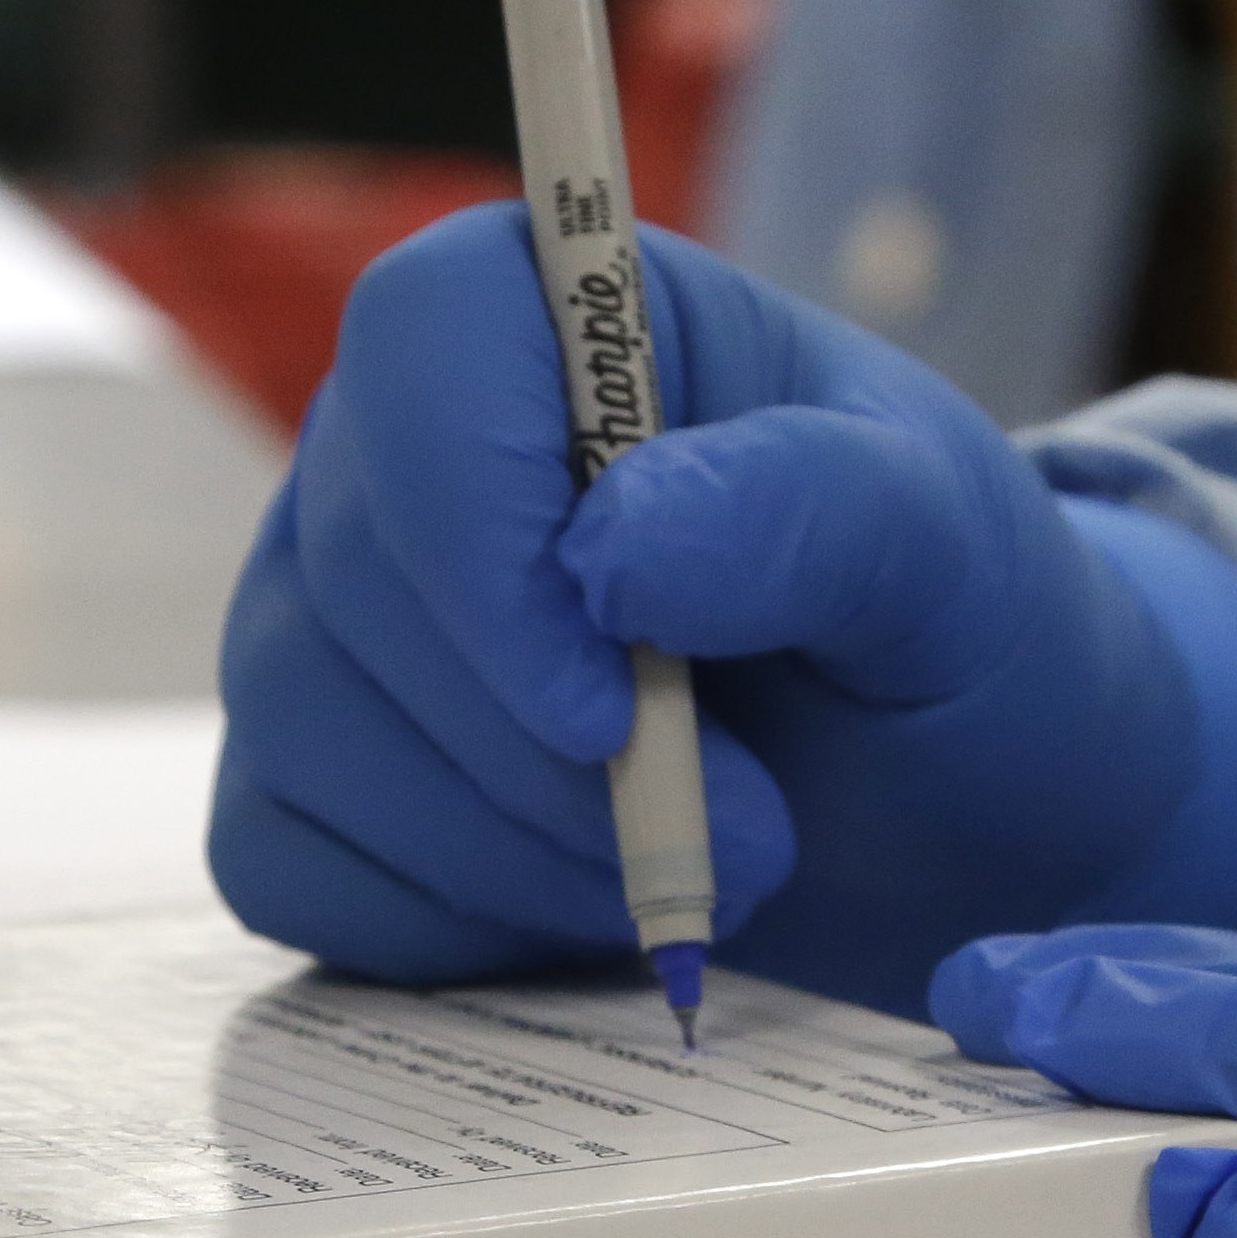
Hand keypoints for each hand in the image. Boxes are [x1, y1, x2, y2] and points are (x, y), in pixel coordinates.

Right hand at [209, 210, 1236, 1017]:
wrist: (948, 799)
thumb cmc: (948, 629)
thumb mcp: (948, 551)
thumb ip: (809, 510)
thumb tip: (615, 547)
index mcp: (561, 315)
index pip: (423, 341)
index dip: (481, 525)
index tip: (609, 697)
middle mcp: (410, 446)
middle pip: (357, 572)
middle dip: (545, 755)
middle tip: (755, 835)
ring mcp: (340, 612)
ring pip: (307, 729)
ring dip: (515, 852)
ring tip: (710, 873)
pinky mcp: (319, 771)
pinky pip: (289, 857)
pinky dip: (444, 922)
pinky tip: (589, 909)